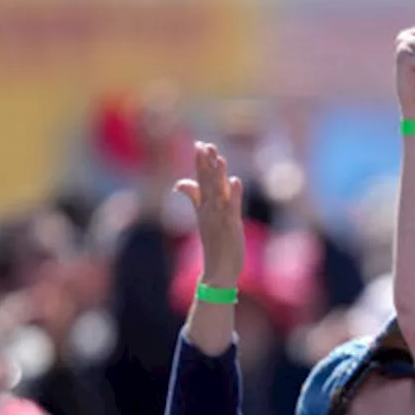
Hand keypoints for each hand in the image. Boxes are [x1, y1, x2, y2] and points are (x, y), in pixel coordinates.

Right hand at [174, 143, 244, 288]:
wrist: (218, 270)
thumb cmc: (214, 243)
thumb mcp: (203, 218)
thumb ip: (194, 198)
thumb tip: (179, 183)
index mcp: (203, 207)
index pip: (200, 180)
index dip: (200, 163)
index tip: (199, 145)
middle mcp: (209, 210)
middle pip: (206, 183)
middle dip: (206, 164)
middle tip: (204, 144)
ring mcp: (219, 217)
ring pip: (218, 192)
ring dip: (218, 175)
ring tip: (218, 158)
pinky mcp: (231, 226)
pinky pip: (232, 207)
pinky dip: (234, 194)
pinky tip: (235, 181)